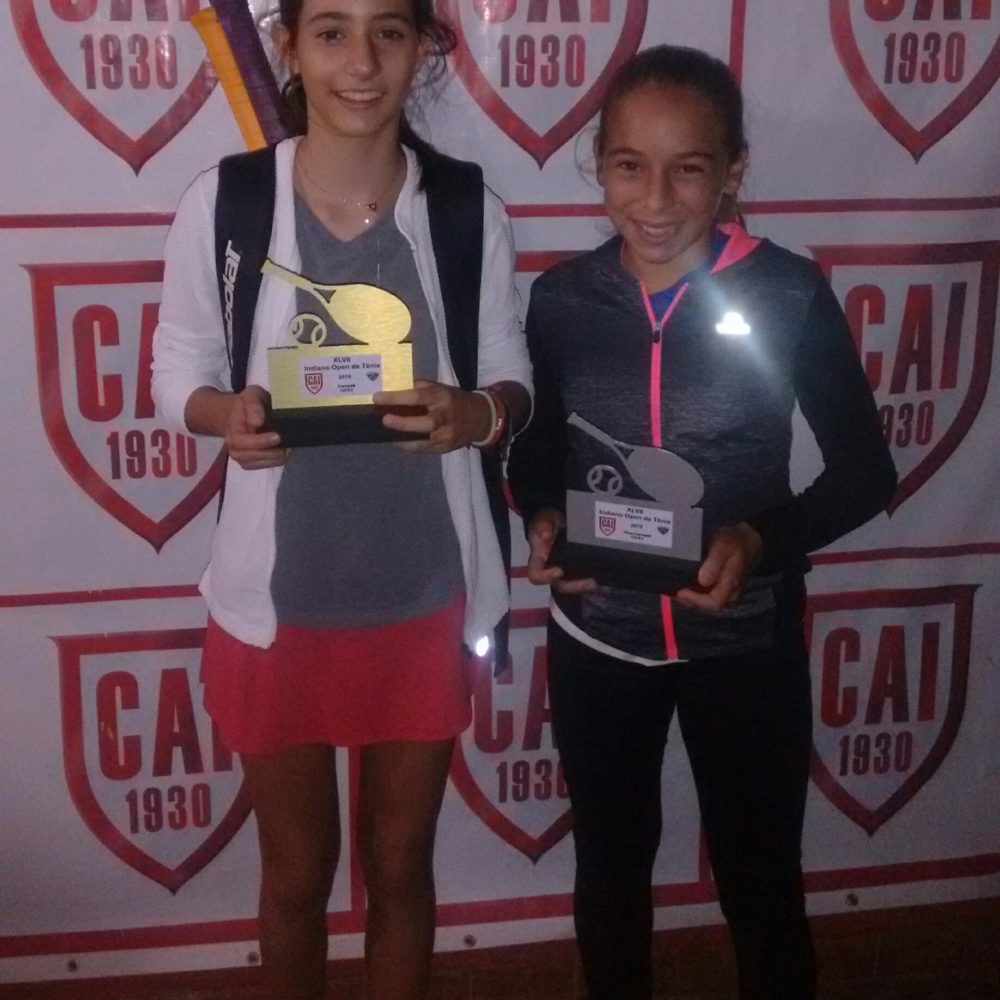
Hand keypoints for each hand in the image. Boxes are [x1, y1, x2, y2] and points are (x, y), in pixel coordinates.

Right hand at [224, 386, 287, 469]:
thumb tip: (257, 422)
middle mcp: (233, 447)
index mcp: (232, 430)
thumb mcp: (251, 395)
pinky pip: (264, 466)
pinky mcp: (252, 462)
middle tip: (286, 443)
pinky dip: (276, 460)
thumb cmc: (249, 403)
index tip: (277, 436)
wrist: (244, 413)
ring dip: (274, 457)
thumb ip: (253, 405)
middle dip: (269, 452)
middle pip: (248, 457)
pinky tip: (284, 450)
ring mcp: (242, 456)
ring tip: (286, 445)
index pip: (240, 441)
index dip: (259, 442)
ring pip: (258, 464)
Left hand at [374, 379, 492, 452]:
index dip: (397, 398)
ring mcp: (447, 436)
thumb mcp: (441, 388)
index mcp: (443, 397)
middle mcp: (446, 417)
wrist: (481, 419)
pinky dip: (409, 445)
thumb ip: (420, 388)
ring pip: (423, 441)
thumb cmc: (454, 400)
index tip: (377, 398)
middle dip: (403, 423)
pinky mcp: (445, 449)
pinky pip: (423, 449)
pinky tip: (398, 440)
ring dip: (402, 438)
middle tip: (384, 420)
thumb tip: (395, 388)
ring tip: (386, 433)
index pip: (418, 397)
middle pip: (425, 423)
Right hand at [526, 509, 596, 593]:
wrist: (559, 517)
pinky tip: (604, 580)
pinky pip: (584, 580)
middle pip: (560, 585)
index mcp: (539, 559)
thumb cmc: (548, 520)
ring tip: (600, 582)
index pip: (536, 575)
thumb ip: (542, 525)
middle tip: (591, 582)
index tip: (559, 571)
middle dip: (575, 586)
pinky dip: (594, 582)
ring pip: (574, 586)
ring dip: (587, 587)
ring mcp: (565, 571)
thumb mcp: (544, 518)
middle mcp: (551, 569)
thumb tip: (545, 536)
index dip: (545, 577)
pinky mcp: (577, 570)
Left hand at [675, 522, 762, 611]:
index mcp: (732, 585)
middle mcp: (730, 595)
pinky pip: (706, 597)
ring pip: (705, 603)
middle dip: (689, 600)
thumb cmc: (734, 542)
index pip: (714, 603)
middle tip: (673, 590)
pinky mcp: (721, 591)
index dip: (696, 601)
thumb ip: (714, 563)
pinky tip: (683, 586)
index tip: (680, 592)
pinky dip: (693, 594)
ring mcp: (727, 595)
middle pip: (707, 606)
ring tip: (675, 588)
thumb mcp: (723, 546)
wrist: (747, 541)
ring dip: (690, 598)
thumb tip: (703, 581)